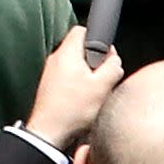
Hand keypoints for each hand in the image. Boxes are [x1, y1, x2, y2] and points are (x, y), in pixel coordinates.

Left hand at [27, 27, 125, 142]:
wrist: (49, 133)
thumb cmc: (72, 110)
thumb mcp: (103, 86)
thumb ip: (113, 66)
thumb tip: (114, 59)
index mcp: (67, 53)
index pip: (83, 30)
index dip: (98, 39)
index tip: (106, 54)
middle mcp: (56, 59)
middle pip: (80, 48)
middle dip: (95, 60)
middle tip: (103, 76)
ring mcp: (51, 73)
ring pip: (75, 64)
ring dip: (87, 74)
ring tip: (93, 91)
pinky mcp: (50, 86)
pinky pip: (68, 77)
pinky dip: (78, 85)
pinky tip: (83, 100)